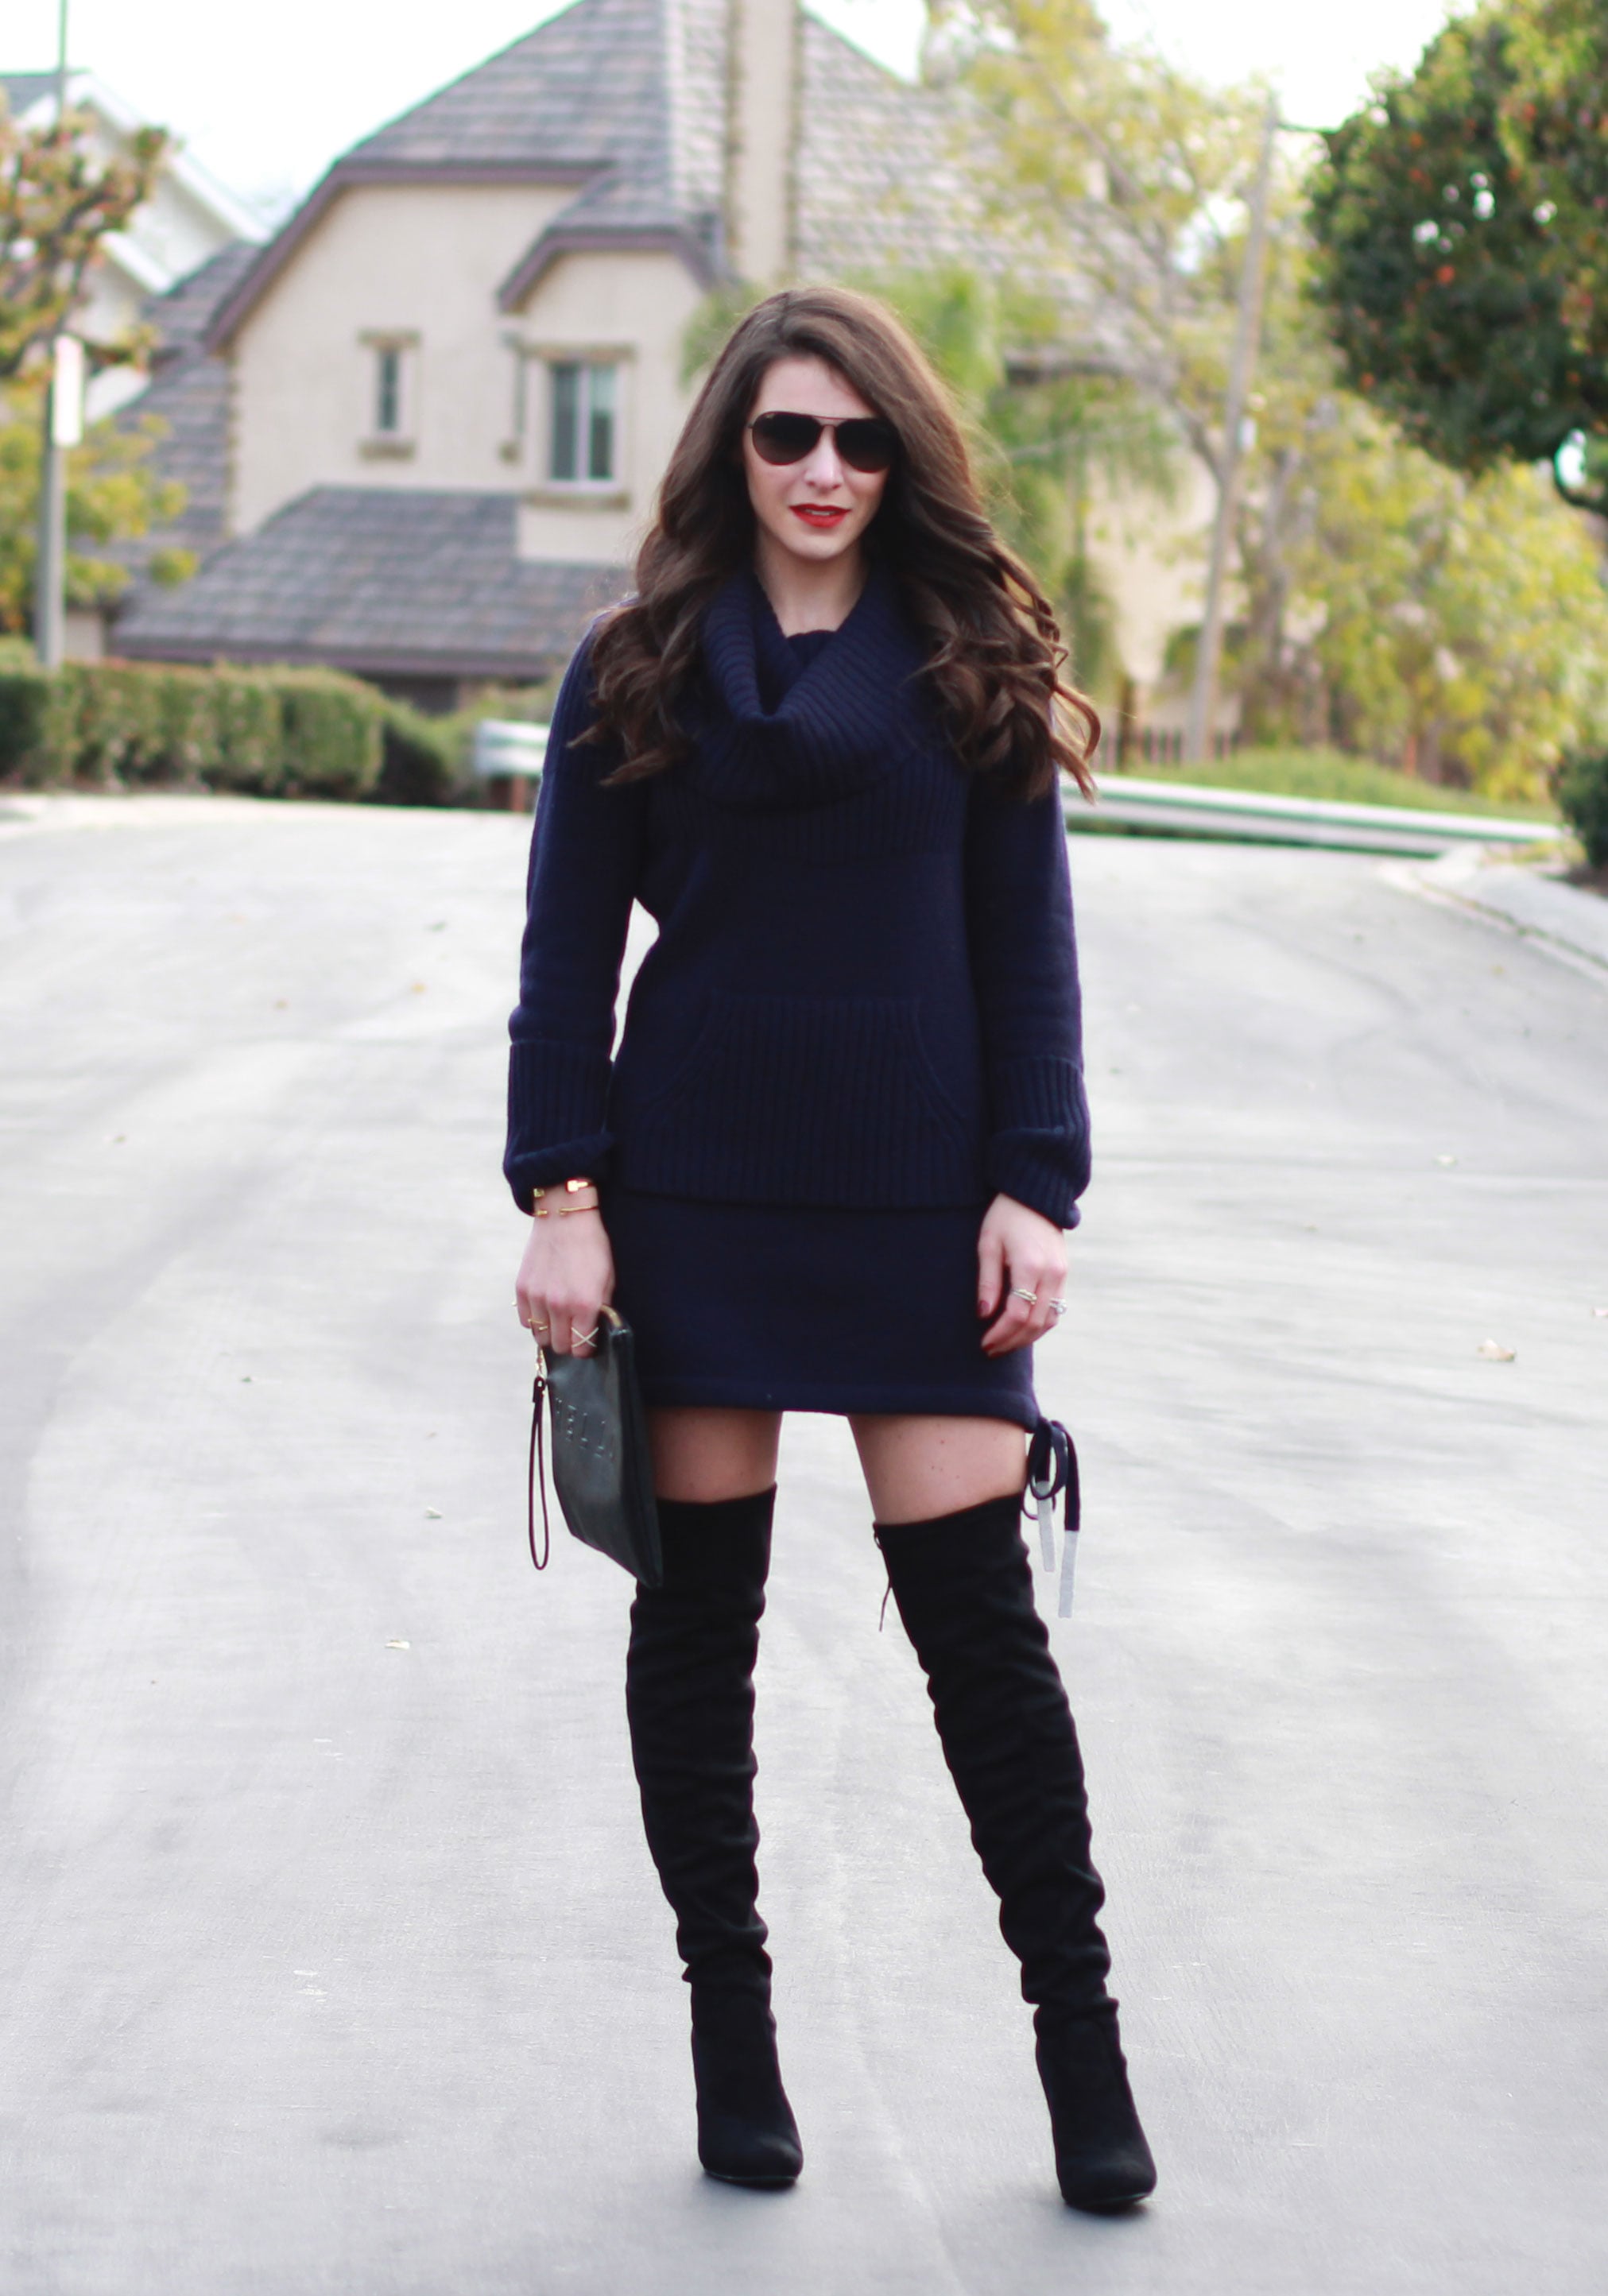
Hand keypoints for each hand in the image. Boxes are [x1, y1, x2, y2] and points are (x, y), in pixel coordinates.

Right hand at [515, 1206, 613, 1358]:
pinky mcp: (522, 1289)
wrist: (564, 1218)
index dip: (586, 1347)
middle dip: (568, 1342)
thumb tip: (595, 1329)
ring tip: (558, 1319)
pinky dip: (535, 1320)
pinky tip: (545, 1308)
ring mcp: (537, 1298)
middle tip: (573, 1329)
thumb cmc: (592, 1246)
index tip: (587, 1339)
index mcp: (584, 1304)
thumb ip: (602, 1308)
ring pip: (540, 1337)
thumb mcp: (608, 1278)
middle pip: (559, 1346)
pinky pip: (525, 1321)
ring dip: (550, 1332)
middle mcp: (559, 1306)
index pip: (581, 1347)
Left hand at [977, 1194, 1066, 1356]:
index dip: (1000, 1334)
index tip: (984, 1343)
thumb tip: (984, 1315)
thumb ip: (987, 1281)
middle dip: (1011, 1341)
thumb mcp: (988, 1244)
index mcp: (1030, 1266)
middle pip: (1035, 1323)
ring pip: (1049, 1321)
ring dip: (1026, 1338)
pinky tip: (1020, 1329)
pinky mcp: (1064, 1274)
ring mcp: (1062, 1275)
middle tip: (990, 1350)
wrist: (1036, 1196)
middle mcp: (1051, 1274)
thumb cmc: (1005, 1217)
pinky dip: (1039, 1325)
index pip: (1017, 1314)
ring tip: (1004, 1344)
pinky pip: (1056, 1310)